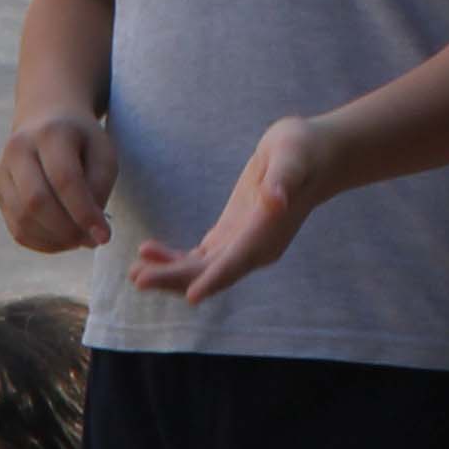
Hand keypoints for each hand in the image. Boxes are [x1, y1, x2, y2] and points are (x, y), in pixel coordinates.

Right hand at [0, 106, 114, 256]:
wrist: (46, 118)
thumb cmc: (82, 141)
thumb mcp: (103, 153)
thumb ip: (100, 187)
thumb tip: (89, 230)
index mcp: (51, 133)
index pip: (64, 179)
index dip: (84, 213)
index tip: (104, 236)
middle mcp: (19, 149)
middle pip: (36, 201)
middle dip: (67, 230)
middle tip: (92, 241)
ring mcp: (3, 171)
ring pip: (23, 220)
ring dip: (55, 241)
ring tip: (78, 240)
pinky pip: (17, 229)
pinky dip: (42, 243)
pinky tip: (62, 240)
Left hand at [124, 117, 325, 307]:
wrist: (314, 157)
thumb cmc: (302, 152)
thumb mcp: (292, 158)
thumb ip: (283, 179)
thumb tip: (277, 198)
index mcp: (266, 235)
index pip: (237, 262)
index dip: (214, 279)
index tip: (191, 296)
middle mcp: (253, 250)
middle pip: (209, 272)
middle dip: (174, 278)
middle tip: (137, 278)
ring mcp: (240, 246)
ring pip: (200, 270)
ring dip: (168, 273)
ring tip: (135, 271)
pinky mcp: (230, 237)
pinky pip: (198, 258)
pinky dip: (173, 259)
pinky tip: (147, 251)